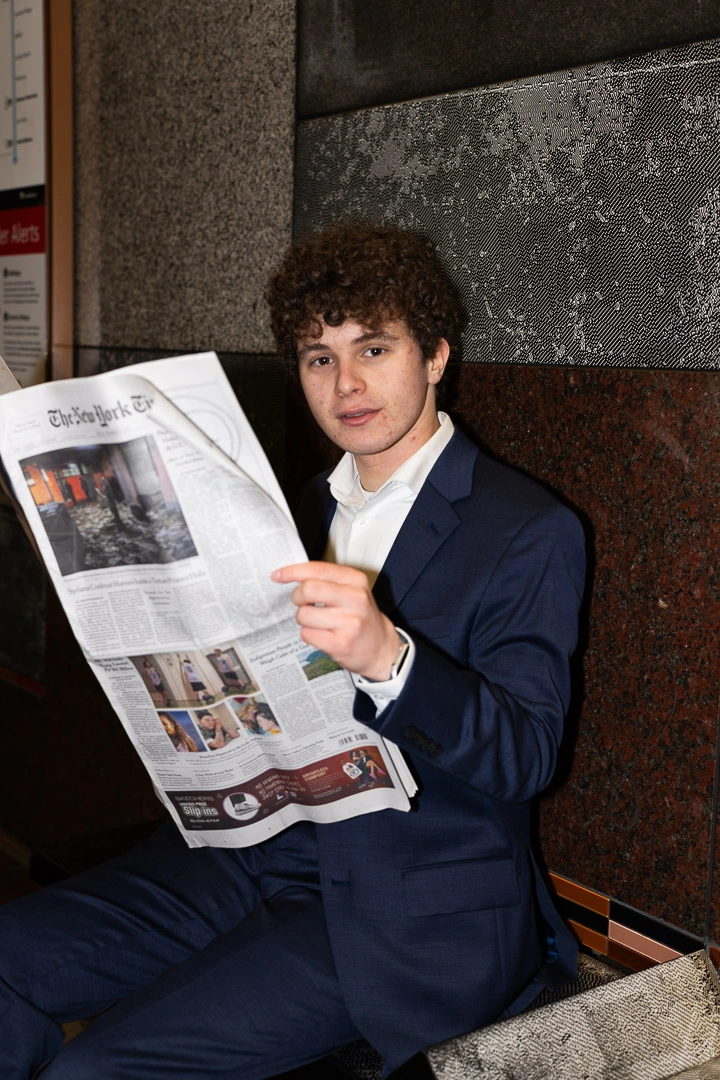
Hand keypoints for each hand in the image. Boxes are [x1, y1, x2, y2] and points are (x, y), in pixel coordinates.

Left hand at [272, 561, 400, 680]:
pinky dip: (309, 635)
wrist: (381, 648)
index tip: (277, 575)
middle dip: (297, 597)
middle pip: (308, 589)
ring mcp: (349, 622)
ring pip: (304, 614)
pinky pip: (307, 634)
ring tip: (318, 623)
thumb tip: (291, 574)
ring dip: (304, 620)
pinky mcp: (341, 643)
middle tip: (302, 603)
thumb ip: (327, 580)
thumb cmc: (360, 616)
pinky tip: (323, 635)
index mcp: (356, 580)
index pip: (317, 569)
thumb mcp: (352, 590)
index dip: (292, 572)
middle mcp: (355, 598)